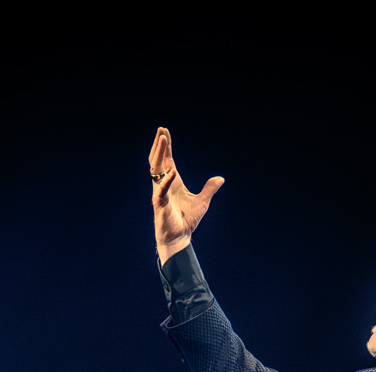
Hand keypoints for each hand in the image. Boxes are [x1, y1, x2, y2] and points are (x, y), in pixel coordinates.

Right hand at [150, 127, 223, 261]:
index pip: (167, 160)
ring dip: (159, 154)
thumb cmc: (187, 220)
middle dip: (160, 145)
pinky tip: (172, 171)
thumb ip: (210, 189)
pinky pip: (162, 189)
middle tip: (161, 130)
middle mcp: (163, 184)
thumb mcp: (203, 202)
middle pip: (158, 160)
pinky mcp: (159, 203)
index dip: (167, 146)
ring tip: (162, 140)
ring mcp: (159, 192)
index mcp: (172, 181)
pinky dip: (167, 180)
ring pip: (155, 169)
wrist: (180, 237)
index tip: (165, 132)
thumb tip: (221, 179)